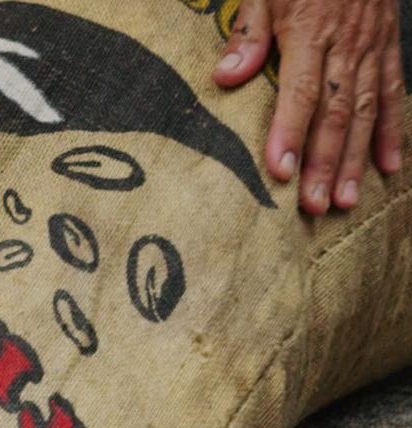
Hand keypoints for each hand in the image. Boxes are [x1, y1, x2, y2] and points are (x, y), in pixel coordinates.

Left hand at [213, 0, 404, 213]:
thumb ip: (248, 32)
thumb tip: (225, 76)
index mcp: (311, 29)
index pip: (300, 91)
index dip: (290, 133)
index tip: (280, 173)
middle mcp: (347, 43)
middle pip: (335, 113)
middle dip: (324, 163)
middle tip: (313, 206)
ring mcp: (372, 46)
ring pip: (365, 111)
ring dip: (354, 160)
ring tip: (343, 201)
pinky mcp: (389, 45)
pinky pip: (393, 93)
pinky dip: (392, 132)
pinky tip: (388, 168)